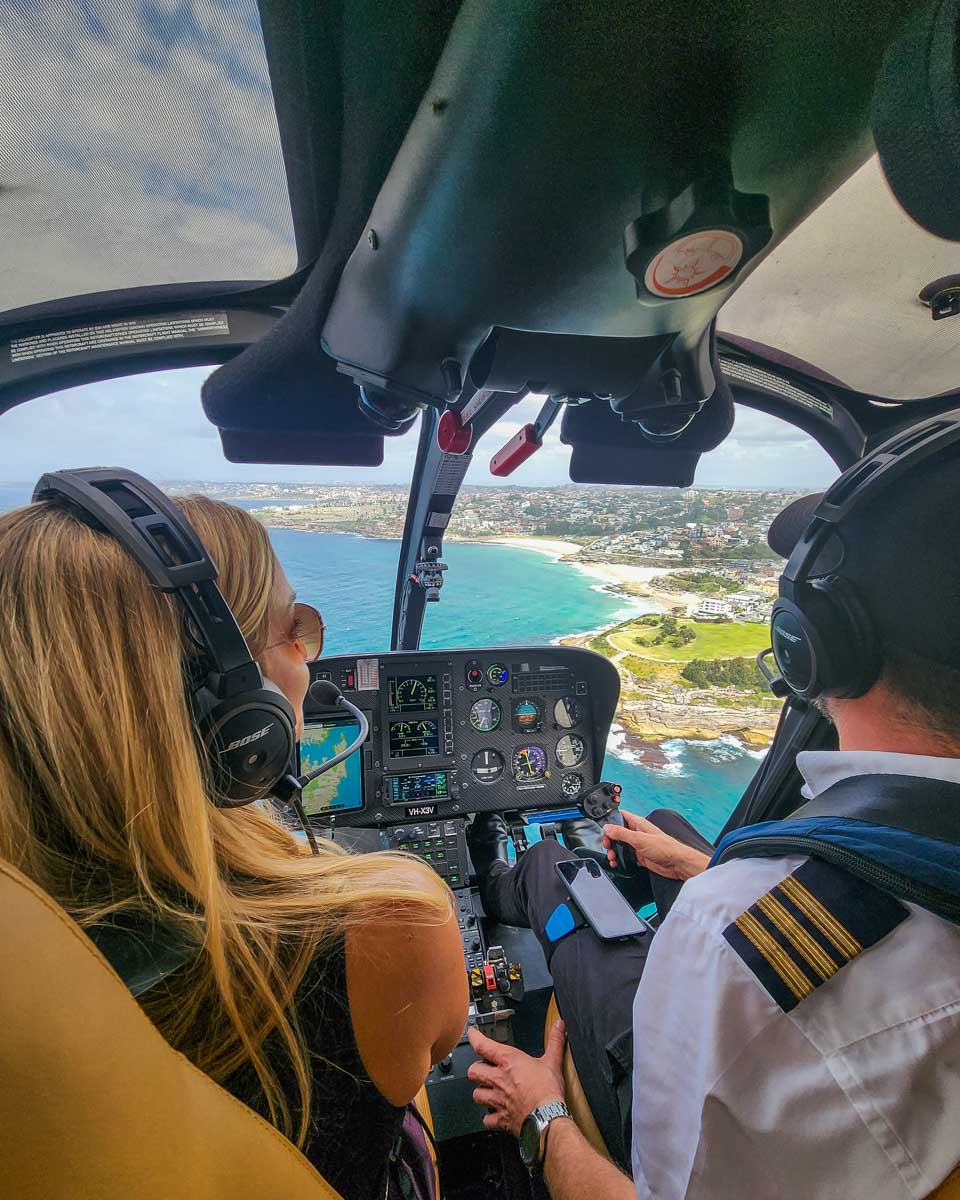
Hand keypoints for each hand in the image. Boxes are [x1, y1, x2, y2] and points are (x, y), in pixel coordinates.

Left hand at [467, 1021, 565, 1135]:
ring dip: (480, 1092)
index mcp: (509, 1062)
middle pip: (473, 1071)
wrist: (547, 1118)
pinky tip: (494, 1115)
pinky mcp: (501, 1119)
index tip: (472, 1033)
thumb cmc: (547, 1090)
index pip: (483, 1045)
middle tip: (482, 1067)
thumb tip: (558, 1026)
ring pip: (476, 1094)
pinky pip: (487, 1119)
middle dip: (476, 1069)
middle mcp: (498, 1080)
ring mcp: (498, 1100)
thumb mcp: (553, 1061)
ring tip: (486, 1090)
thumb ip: (554, 1041)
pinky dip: (489, 1118)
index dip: (474, 1037)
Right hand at [603, 811, 709, 880]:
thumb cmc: (665, 848)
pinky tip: (617, 863)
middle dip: (609, 839)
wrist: (677, 864)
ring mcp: (638, 844)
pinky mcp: (639, 856)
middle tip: (607, 846)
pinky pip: (625, 856)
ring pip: (620, 845)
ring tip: (612, 857)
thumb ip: (622, 833)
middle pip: (617, 832)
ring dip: (613, 851)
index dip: (610, 819)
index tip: (603, 828)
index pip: (620, 816)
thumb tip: (608, 828)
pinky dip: (619, 859)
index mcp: (638, 823)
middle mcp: (637, 832)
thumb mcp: (639, 839)